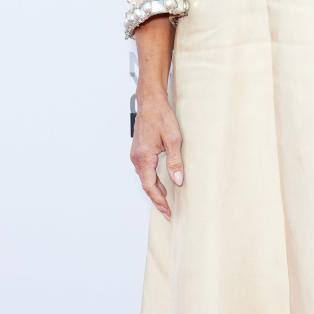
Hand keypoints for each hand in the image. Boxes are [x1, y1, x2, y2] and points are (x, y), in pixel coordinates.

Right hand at [130, 94, 183, 218]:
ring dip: (154, 190)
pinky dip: (151, 179)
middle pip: (146, 185)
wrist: (150, 102)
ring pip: (144, 178)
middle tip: (167, 211)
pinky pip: (143, 170)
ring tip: (165, 200)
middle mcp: (137, 158)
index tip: (167, 211)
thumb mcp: (174, 140)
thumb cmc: (161, 117)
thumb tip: (178, 179)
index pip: (150, 187)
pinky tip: (159, 182)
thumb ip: (175, 161)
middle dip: (157, 199)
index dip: (159, 201)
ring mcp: (136, 154)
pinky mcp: (138, 150)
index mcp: (144, 158)